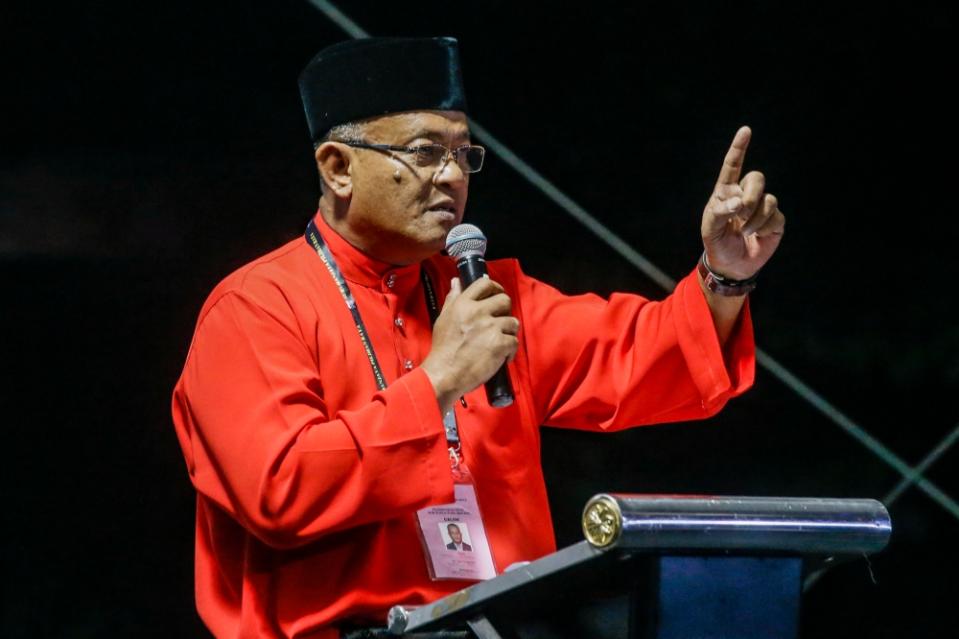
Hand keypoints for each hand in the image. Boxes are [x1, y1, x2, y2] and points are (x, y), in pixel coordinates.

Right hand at [421, 277, 519, 412]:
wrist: (445, 374)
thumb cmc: (443, 349)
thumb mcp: (443, 319)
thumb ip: (452, 300)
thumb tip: (456, 282)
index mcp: (463, 304)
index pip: (485, 283)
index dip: (495, 287)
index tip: (496, 295)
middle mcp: (478, 312)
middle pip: (504, 300)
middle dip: (505, 311)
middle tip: (499, 323)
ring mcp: (491, 327)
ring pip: (513, 322)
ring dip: (508, 333)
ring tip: (498, 343)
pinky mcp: (500, 344)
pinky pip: (514, 341)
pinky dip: (510, 351)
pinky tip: (501, 358)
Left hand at [701, 126, 784, 279]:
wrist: (731, 265)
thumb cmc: (717, 242)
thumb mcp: (710, 229)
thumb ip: (720, 212)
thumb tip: (739, 202)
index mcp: (726, 191)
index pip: (733, 166)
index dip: (739, 148)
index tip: (745, 131)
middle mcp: (745, 194)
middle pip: (757, 179)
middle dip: (750, 197)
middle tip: (739, 214)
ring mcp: (762, 206)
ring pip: (768, 199)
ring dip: (755, 218)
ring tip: (744, 230)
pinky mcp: (775, 220)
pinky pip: (775, 216)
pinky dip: (764, 228)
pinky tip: (757, 235)